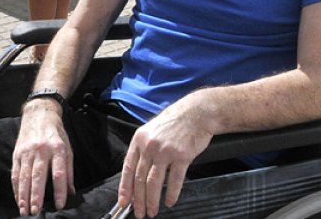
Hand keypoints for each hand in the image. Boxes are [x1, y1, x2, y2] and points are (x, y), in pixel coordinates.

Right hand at [12, 102, 74, 214]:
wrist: (39, 114)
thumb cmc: (56, 133)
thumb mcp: (68, 148)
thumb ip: (69, 171)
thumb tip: (71, 192)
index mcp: (57, 149)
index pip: (59, 173)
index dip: (59, 191)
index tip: (59, 205)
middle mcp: (41, 150)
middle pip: (38, 176)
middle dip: (36, 195)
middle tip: (35, 211)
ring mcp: (27, 151)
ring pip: (24, 176)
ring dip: (23, 195)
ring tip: (24, 210)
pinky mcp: (17, 153)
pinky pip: (15, 173)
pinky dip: (16, 188)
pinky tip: (18, 199)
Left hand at [119, 102, 214, 216]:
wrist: (197, 112)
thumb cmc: (175, 122)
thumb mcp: (152, 130)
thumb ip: (143, 149)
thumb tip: (135, 173)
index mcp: (139, 140)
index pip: (128, 168)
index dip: (125, 188)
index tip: (124, 202)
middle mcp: (150, 146)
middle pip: (140, 179)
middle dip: (138, 200)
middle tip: (139, 213)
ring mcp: (166, 151)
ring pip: (154, 182)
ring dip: (152, 201)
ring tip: (152, 211)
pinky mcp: (182, 156)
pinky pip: (175, 180)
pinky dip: (172, 194)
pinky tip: (169, 202)